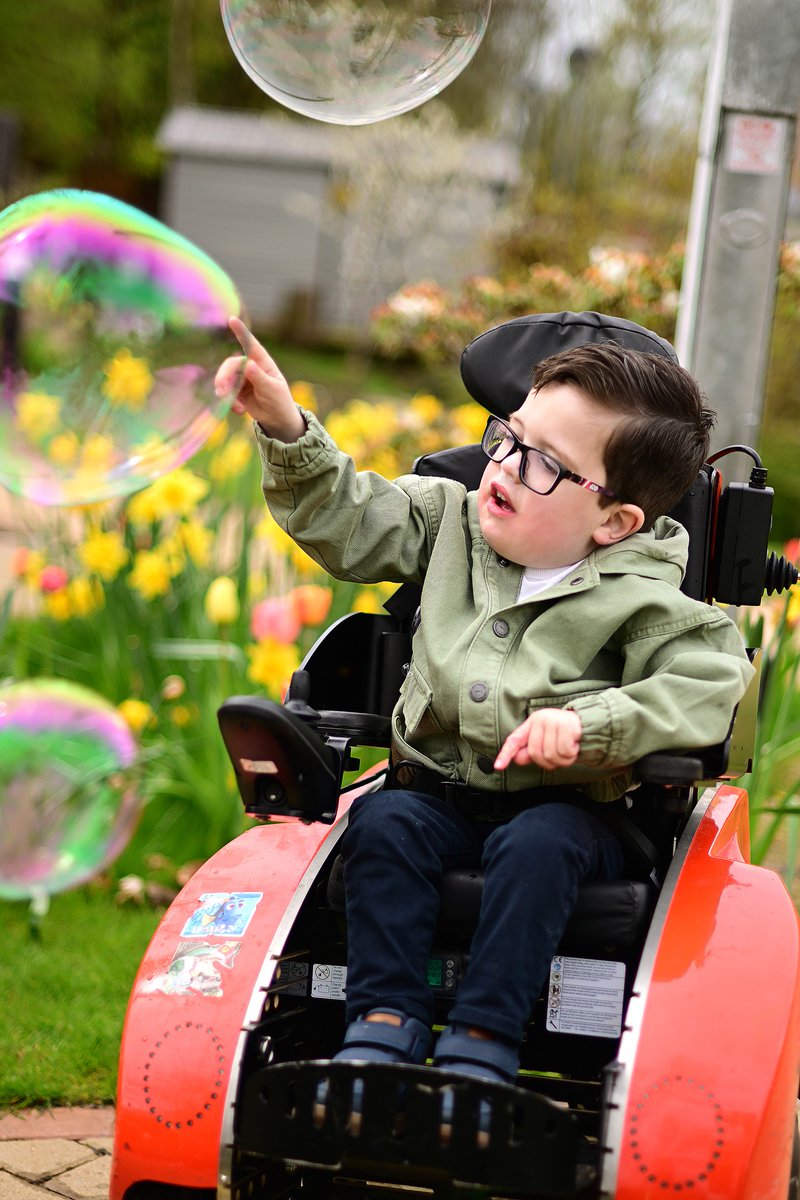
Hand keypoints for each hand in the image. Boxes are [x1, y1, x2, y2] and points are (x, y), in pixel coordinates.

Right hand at [214, 316, 305, 440]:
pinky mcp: (236, 390)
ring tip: (236, 408)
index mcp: (263, 363)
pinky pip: (226, 392)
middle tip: (221, 392)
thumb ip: (260, 378)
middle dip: (224, 377)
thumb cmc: (280, 401)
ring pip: (225, 379)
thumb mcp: (273, 390)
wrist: (276, 420)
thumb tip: (248, 364)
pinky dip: (229, 402)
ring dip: (226, 393)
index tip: (232, 320)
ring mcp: (242, 378)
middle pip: (231, 365)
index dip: (241, 332)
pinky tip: (239, 410)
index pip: (251, 345)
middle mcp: (251, 367)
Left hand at [494, 709, 581, 770]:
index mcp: (532, 722)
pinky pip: (564, 752)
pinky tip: (575, 746)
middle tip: (560, 756)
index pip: (515, 740)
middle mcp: (540, 719)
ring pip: (550, 755)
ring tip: (568, 750)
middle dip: (548, 762)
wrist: (590, 724)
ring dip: (562, 760)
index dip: (506, 754)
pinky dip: (571, 755)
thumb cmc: (565, 735)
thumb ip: (532, 750)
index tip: (498, 766)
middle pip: (535, 754)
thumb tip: (518, 759)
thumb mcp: (547, 742)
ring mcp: (553, 720)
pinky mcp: (566, 725)